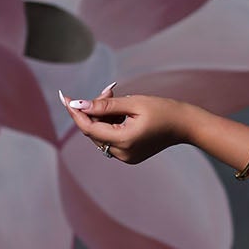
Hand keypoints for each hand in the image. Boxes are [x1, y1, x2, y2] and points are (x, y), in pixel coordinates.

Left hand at [59, 84, 197, 164]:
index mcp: (123, 141)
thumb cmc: (162, 110)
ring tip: (117, 97)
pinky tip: (121, 112)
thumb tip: (78, 104)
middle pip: (93, 131)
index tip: (65, 97)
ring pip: (100, 134)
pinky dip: (110, 124)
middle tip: (109, 91)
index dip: (75, 112)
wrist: (184, 125)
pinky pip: (110, 138)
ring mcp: (125, 157)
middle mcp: (122, 153)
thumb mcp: (132, 102)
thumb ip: (104, 105)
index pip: (88, 128)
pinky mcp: (128, 155)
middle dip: (94, 110)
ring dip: (102, 116)